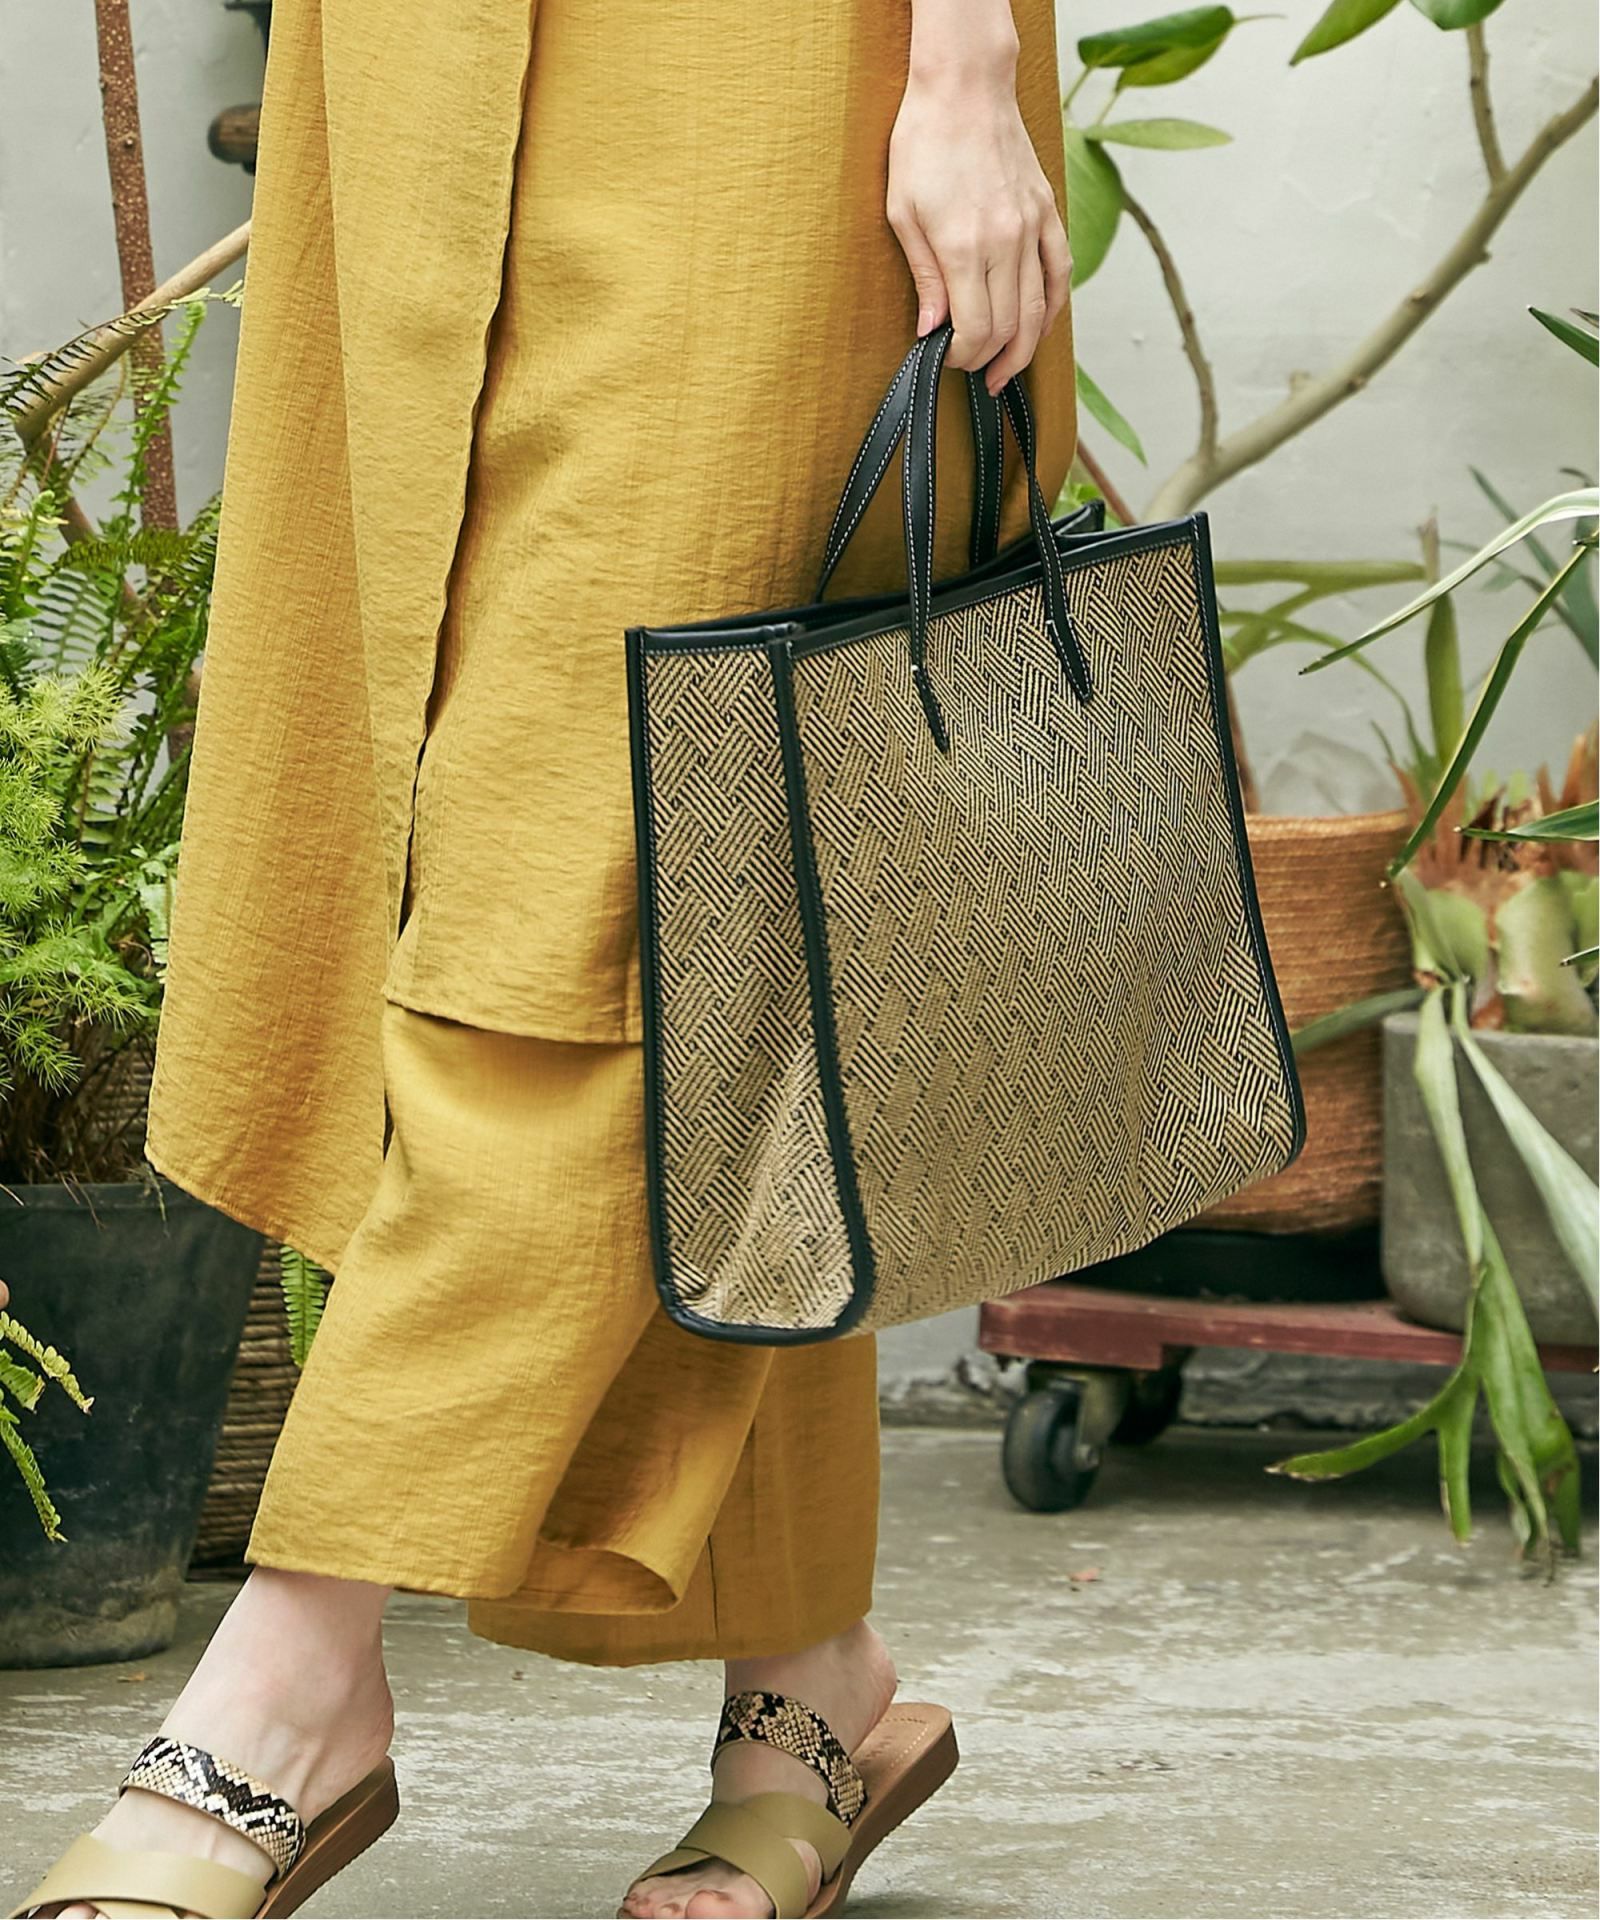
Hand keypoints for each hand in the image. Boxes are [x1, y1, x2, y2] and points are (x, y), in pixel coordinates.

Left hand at [887, 50, 1071, 394]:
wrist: (965, 87)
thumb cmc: (923, 142)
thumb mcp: (902, 213)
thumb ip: (922, 277)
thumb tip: (930, 329)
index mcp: (965, 246)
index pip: (975, 329)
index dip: (962, 357)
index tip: (947, 360)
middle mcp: (1006, 241)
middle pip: (1008, 327)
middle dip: (989, 360)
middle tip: (973, 373)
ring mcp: (1032, 227)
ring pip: (1039, 310)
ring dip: (1023, 349)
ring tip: (1005, 371)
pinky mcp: (1047, 212)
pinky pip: (1060, 273)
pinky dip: (1052, 309)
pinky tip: (1039, 329)